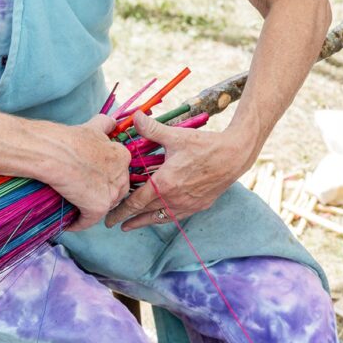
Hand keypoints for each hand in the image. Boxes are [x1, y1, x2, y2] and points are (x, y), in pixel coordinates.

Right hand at [54, 114, 132, 231]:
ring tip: (77, 210)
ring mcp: (111, 192)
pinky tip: (70, 223)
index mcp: (122, 155)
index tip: (93, 179)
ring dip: (92, 210)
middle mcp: (121, 174)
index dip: (106, 177)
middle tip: (84, 195)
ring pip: (105, 206)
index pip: (119, 172)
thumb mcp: (92, 126)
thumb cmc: (68, 139)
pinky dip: (78, 223)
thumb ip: (104, 125)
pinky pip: (89, 221)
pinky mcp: (98, 206)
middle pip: (116, 190)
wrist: (53, 151)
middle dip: (103, 194)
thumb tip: (110, 123)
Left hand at [104, 111, 253, 231]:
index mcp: (164, 183)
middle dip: (127, 219)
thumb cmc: (204, 145)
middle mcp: (174, 198)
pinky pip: (176, 216)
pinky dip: (163, 218)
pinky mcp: (198, 206)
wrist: (234, 156)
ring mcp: (187, 205)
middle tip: (112, 223)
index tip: (109, 217)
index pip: (136, 201)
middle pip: (145, 213)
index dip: (120, 210)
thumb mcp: (176, 136)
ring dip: (143, 222)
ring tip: (130, 226)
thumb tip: (135, 116)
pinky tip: (158, 217)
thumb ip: (152, 129)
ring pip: (160, 218)